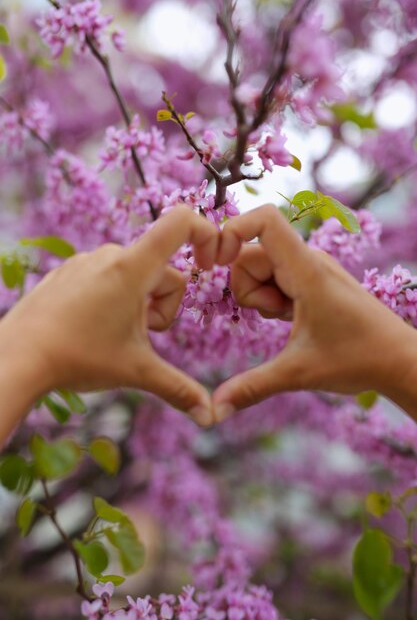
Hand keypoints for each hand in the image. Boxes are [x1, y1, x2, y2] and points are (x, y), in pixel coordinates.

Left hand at [0, 207, 218, 438]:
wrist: (17, 356)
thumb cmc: (78, 358)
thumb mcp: (137, 371)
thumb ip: (179, 390)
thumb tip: (211, 417)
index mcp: (133, 268)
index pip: (180, 222)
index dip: (207, 233)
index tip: (212, 262)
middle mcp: (111, 255)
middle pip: (163, 272)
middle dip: (162, 307)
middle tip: (138, 336)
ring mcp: (87, 261)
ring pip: (137, 276)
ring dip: (138, 306)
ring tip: (111, 333)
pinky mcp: (69, 270)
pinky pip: (108, 277)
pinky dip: (114, 300)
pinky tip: (91, 326)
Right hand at [213, 204, 416, 420]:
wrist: (400, 360)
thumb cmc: (358, 360)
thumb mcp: (297, 373)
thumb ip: (251, 387)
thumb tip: (214, 410)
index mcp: (306, 270)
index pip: (266, 219)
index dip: (233, 229)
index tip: (216, 262)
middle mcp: (308, 260)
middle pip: (250, 255)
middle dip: (247, 289)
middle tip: (277, 317)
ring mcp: (310, 269)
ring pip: (260, 268)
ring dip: (261, 297)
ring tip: (289, 320)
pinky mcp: (312, 280)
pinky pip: (275, 278)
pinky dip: (273, 298)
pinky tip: (293, 318)